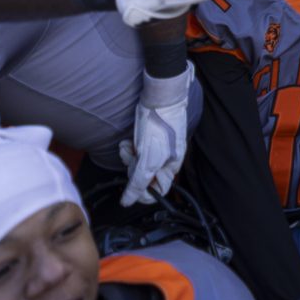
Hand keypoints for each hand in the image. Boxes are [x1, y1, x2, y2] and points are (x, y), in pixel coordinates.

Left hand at [121, 68, 191, 204]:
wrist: (159, 97)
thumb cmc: (159, 127)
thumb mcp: (149, 160)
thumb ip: (139, 182)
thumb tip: (128, 202)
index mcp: (171, 166)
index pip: (157, 191)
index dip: (142, 192)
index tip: (133, 187)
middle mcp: (165, 160)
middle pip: (144, 178)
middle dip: (134, 169)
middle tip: (132, 158)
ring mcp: (156, 149)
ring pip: (137, 164)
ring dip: (129, 158)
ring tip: (129, 147)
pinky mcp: (147, 139)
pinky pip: (134, 151)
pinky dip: (128, 148)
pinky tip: (128, 141)